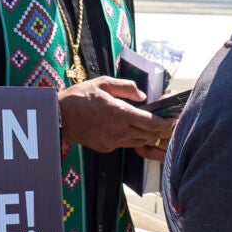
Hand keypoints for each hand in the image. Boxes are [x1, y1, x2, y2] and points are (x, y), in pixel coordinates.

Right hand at [55, 77, 172, 156]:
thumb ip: (126, 87)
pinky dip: (132, 138)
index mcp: (121, 113)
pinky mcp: (106, 148)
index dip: (166, 122)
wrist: (58, 117)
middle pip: (149, 134)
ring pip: (140, 141)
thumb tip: (143, 96)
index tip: (173, 118)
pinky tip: (129, 128)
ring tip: (151, 124)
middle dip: (161, 129)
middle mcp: (120, 131)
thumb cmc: (79, 96)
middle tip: (167, 120)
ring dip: (147, 134)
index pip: (152, 122)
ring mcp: (113, 142)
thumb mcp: (103, 83)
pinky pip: (126, 144)